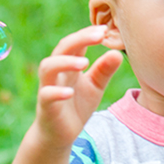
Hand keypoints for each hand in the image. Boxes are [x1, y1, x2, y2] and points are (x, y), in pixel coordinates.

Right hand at [32, 25, 122, 151]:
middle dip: (79, 39)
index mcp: (69, 65)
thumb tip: (117, 53)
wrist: (59, 135)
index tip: (106, 29)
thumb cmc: (76, 106)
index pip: (76, 43)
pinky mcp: (45, 107)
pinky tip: (70, 92)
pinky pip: (46, 95)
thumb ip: (104, 70)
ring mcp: (48, 88)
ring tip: (85, 62)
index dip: (88, 34)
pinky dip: (57, 92)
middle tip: (99, 35)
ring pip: (48, 68)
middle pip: (62, 48)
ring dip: (65, 62)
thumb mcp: (95, 86)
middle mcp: (57, 73)